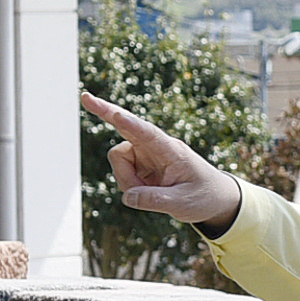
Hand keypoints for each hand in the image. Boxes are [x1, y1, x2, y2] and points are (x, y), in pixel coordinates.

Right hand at [82, 92, 243, 229]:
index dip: (131, 125)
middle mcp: (156, 147)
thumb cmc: (204, 196)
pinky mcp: (140, 164)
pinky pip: (122, 173)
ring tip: (151, 194)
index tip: (117, 115)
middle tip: (85, 97)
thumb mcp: (183, 203)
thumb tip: (128, 196)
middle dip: (105, 112)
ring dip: (126, 179)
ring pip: (119, 160)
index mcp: (171, 150)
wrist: (214, 199)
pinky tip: (148, 192)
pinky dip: (128, 185)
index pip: (148, 134)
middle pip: (125, 126)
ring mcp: (146, 154)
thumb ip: (155, 201)